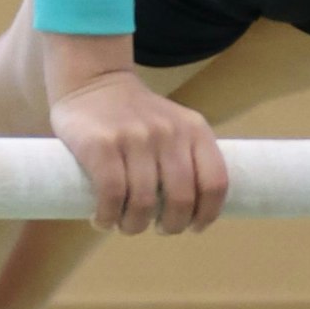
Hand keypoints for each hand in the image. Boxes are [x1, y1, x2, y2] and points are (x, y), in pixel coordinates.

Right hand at [42, 47, 226, 235]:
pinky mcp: (101, 144)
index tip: (194, 227)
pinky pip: (111, 195)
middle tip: (156, 227)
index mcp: (194, 129)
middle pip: (181, 199)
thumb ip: (187, 156)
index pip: (215, 182)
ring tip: (126, 224)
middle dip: (170, 226)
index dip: (207, 214)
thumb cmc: (136, 115)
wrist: (94, 80)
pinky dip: (108, 217)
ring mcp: (135, 137)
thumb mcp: (175, 124)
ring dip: (134, 226)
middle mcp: (168, 132)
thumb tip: (193, 211)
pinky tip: (103, 219)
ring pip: (144, 203)